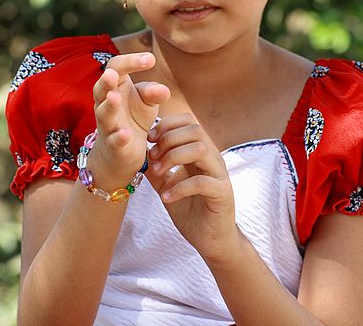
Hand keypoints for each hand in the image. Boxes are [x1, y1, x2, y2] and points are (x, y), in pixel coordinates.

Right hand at [90, 53, 169, 187]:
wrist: (123, 152)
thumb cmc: (133, 117)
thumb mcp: (146, 102)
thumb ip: (153, 93)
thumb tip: (164, 90)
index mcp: (114, 87)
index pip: (116, 67)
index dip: (131, 61)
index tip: (151, 59)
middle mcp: (105, 104)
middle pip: (101, 88)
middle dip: (106, 81)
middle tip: (113, 74)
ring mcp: (108, 125)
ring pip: (104, 114)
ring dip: (109, 106)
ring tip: (114, 97)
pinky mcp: (113, 145)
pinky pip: (114, 140)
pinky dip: (118, 137)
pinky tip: (125, 133)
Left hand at [146, 113, 240, 263]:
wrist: (211, 240)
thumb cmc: (190, 210)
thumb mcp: (167, 185)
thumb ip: (157, 168)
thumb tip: (140, 152)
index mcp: (201, 152)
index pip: (189, 121)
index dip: (168, 125)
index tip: (149, 139)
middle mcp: (213, 158)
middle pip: (195, 130)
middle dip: (168, 139)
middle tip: (153, 157)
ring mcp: (219, 174)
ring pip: (200, 149)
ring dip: (173, 158)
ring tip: (158, 174)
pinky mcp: (222, 194)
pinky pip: (201, 182)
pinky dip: (179, 188)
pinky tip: (166, 197)